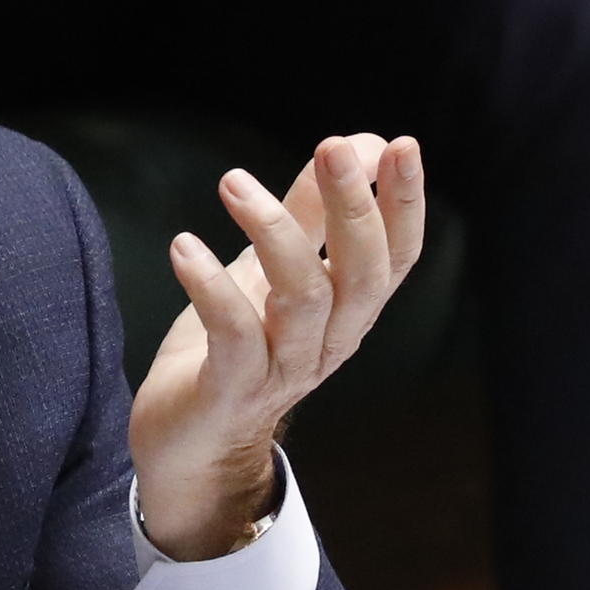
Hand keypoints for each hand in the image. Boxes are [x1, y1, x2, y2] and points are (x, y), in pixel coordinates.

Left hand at [129, 132, 422, 561]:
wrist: (192, 444)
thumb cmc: (236, 349)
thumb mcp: (273, 272)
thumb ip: (312, 214)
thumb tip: (356, 144)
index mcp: (348, 312)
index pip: (395, 257)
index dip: (405, 204)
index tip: (401, 144)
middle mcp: (329, 341)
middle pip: (361, 275)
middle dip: (353, 208)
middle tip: (332, 147)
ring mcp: (283, 368)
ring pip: (303, 300)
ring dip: (274, 233)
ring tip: (234, 182)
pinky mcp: (231, 388)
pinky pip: (233, 336)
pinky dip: (211, 287)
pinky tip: (185, 246)